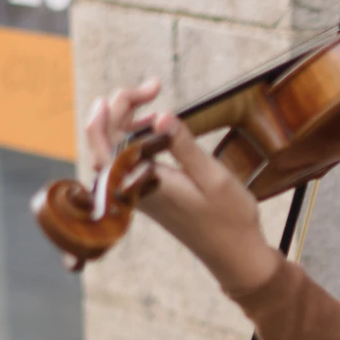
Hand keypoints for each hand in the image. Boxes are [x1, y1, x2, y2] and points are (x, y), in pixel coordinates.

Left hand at [84, 78, 277, 293]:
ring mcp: (138, 192)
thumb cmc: (229, 217)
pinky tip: (155, 125)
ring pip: (114, 149)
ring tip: (155, 97)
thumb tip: (161, 116)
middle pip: (105, 142)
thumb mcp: (213, 177)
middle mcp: (134, 190)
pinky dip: (135, 136)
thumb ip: (184, 147)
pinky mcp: (147, 193)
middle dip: (121, 108)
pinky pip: (127, 159)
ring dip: (128, 120)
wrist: (233, 253)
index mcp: (144, 185)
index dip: (108, 114)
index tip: (123, 93)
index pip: (106, 145)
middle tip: (154, 86)